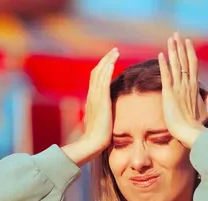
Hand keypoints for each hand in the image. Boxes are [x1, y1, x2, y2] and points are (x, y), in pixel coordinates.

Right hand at [62, 48, 118, 165]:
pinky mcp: (101, 100)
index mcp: (92, 99)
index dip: (102, 68)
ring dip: (107, 61)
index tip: (110, 60)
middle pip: (96, 72)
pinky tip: (113, 62)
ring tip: (115, 52)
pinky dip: (107, 69)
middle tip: (114, 51)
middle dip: (105, 60)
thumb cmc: (98, 136)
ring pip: (100, 73)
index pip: (95, 79)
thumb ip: (101, 113)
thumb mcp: (100, 121)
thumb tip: (105, 112)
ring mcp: (95, 97)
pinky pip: (104, 81)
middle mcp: (92, 95)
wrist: (93, 143)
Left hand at [158, 33, 207, 148]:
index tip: (186, 41)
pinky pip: (166, 76)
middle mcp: (187, 84)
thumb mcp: (205, 113)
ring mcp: (179, 88)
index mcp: (194, 87)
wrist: (189, 133)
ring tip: (170, 38)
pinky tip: (161, 55)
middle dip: (180, 46)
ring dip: (173, 51)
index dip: (189, 52)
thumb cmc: (196, 126)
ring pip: (176, 65)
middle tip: (176, 34)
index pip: (192, 65)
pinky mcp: (169, 94)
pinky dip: (164, 65)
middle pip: (184, 60)